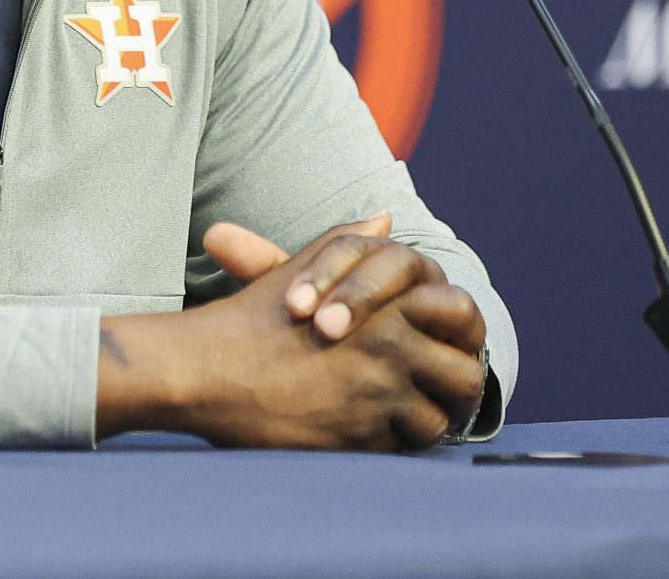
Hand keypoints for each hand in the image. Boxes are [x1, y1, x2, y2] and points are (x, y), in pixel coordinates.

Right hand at [95, 217, 485, 450]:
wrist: (204, 372)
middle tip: (445, 389)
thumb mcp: (304, 268)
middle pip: (465, 375)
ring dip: (429, 419)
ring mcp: (376, 398)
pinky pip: (403, 450)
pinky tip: (378, 433)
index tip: (448, 343)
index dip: (462, 332)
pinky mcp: (358, 442)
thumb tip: (385, 219)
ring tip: (411, 415)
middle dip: (458, 384)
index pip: (461, 315)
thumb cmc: (251, 318)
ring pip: (439, 420)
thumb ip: (352, 244)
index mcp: (386, 305)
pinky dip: (397, 444)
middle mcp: (390, 349)